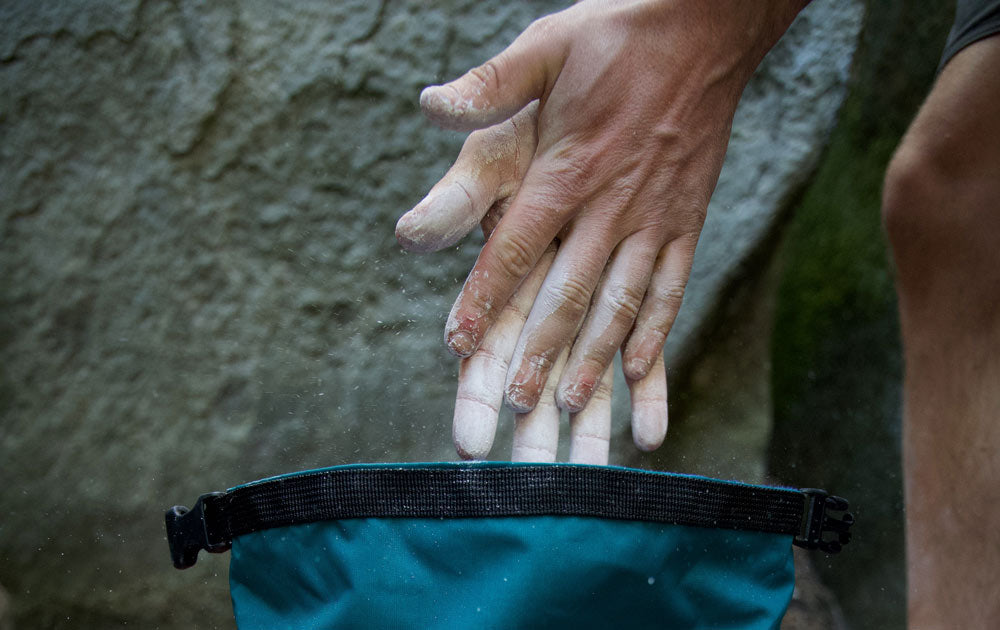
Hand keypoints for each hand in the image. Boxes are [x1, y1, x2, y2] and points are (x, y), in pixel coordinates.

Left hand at [410, 0, 801, 422]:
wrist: (709, 26)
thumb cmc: (617, 36)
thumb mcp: (546, 47)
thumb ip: (490, 86)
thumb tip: (429, 105)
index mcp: (567, 169)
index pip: (517, 248)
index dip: (485, 298)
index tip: (459, 345)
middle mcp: (611, 204)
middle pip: (569, 292)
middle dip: (540, 352)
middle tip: (517, 403)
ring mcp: (656, 217)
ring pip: (621, 302)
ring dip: (594, 358)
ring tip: (573, 404)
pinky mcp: (687, 219)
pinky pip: (672, 286)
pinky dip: (655, 331)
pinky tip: (637, 367)